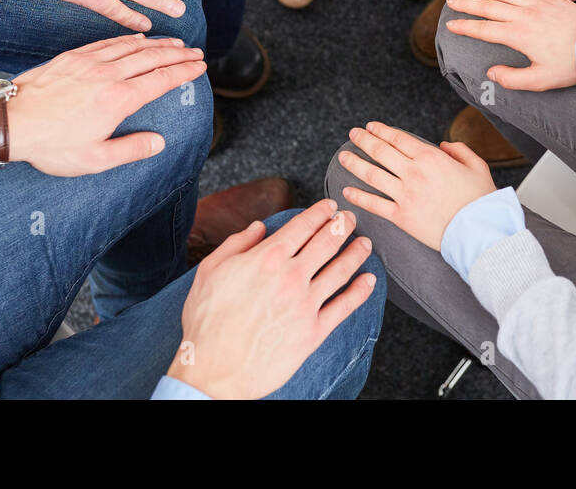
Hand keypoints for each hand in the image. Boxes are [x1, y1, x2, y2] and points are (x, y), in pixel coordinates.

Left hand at [0, 34, 206, 175]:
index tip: (199, 67)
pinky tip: (137, 39)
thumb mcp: (95, 159)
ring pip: (131, 47)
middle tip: (195, 52)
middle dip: (178, 54)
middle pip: (152, 58)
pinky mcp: (72, 58)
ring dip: (157, 43)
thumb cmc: (51, 145)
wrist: (12, 122)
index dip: (184, 71)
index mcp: (118, 100)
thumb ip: (131, 149)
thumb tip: (159, 142)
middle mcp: (107, 75)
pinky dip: (128, 39)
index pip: (161, 79)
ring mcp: (89, 63)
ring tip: (175, 42)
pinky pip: (107, 42)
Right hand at [166, 199, 376, 399]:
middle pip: (327, 242)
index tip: (330, 206)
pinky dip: (360, 291)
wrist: (213, 369)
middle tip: (351, 218)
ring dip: (356, 252)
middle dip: (343, 225)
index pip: (303, 225)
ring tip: (365, 243)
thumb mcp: (210, 271)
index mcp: (267, 258)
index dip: (321, 212)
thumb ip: (236, 244)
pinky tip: (369, 280)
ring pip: (341, 270)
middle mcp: (291, 277)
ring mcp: (306, 304)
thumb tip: (259, 227)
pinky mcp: (314, 332)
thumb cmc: (206, 321)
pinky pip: (344, 307)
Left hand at [339, 122, 494, 251]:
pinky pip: (374, 204)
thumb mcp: (476, 166)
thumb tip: (442, 145)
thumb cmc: (480, 200)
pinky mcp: (401, 217)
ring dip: (354, 163)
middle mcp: (413, 173)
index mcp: (430, 158)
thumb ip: (459, 150)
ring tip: (343, 156)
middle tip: (352, 134)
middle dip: (363, 140)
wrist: (479, 231)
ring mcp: (405, 195)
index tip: (370, 126)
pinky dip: (358, 197)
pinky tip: (346, 192)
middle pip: (381, 151)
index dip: (381, 130)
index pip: (398, 138)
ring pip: (372, 174)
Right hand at [444, 0, 575, 90]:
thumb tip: (491, 73)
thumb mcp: (540, 80)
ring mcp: (537, 4)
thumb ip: (512, 79)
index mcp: (518, 35)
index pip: (483, 29)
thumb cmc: (572, 65)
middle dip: (467, 3)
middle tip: (452, 1)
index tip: (450, 25)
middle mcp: (523, 15)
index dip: (464, 27)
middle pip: (489, 6)